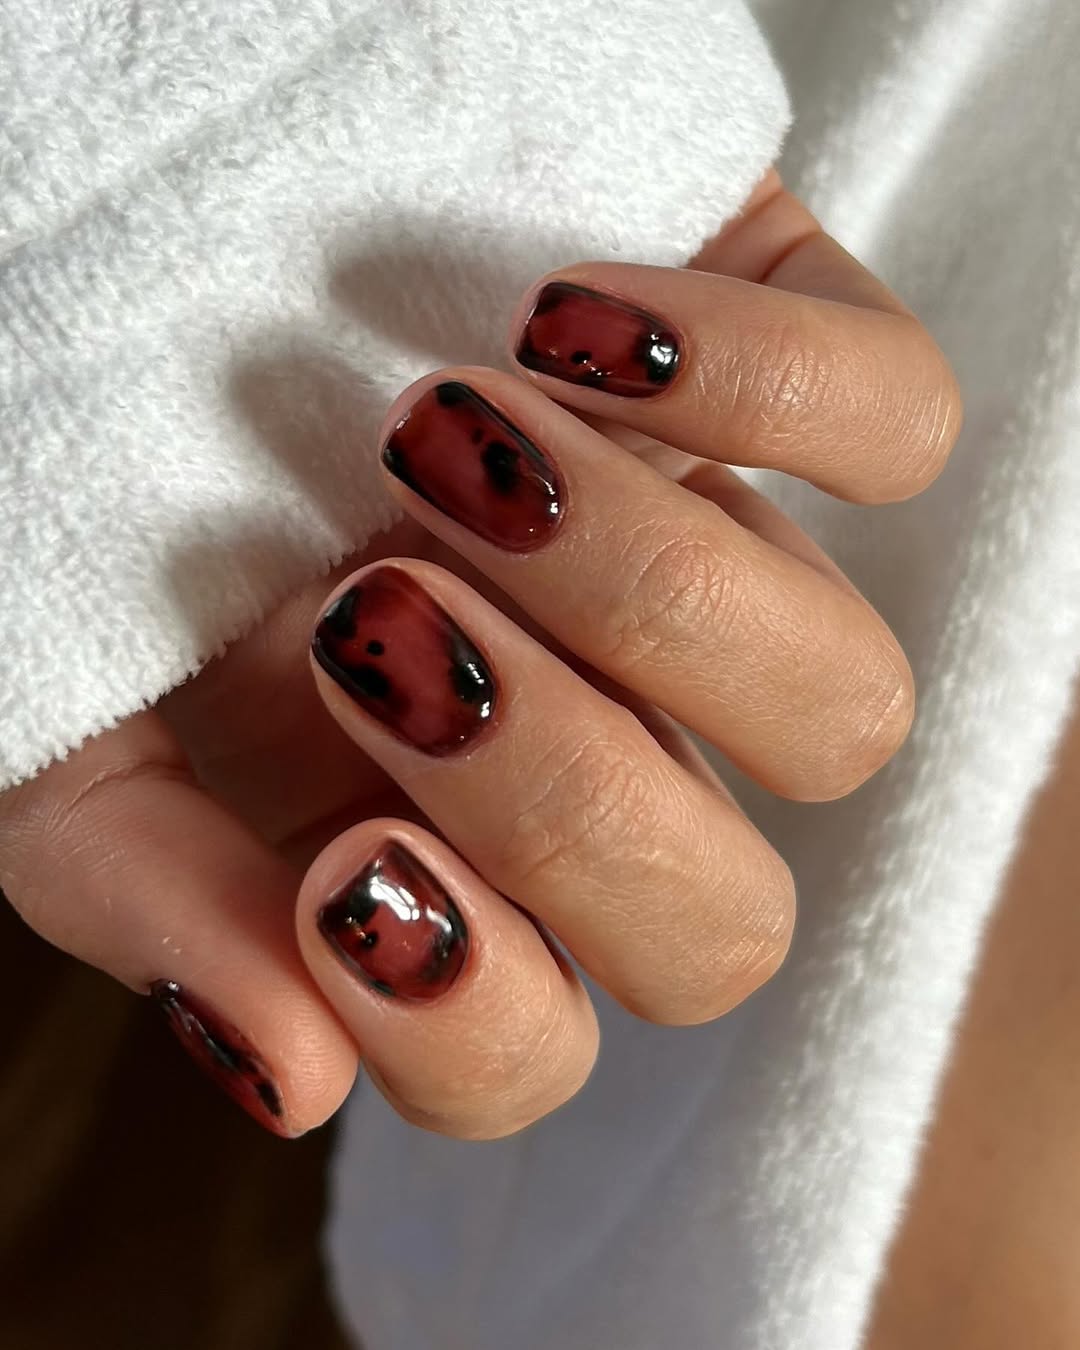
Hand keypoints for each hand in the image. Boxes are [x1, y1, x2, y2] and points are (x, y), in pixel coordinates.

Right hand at [0, 173, 959, 1138]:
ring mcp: (709, 563)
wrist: (127, 241)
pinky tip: (556, 325)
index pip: (529, 1056)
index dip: (467, 1012)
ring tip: (449, 446)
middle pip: (725, 931)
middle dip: (562, 796)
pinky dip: (758, 382)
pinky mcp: (774, 369)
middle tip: (383, 617)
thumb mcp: (62, 709)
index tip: (347, 854)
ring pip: (847, 707)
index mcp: (426, 854)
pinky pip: (897, 419)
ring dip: (643, 594)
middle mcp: (602, 738)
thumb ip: (148, 894)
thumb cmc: (87, 492)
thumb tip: (293, 1082)